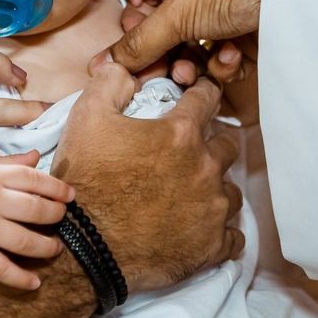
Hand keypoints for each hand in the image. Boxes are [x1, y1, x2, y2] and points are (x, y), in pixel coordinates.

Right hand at [0, 150, 72, 290]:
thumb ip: (9, 163)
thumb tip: (37, 156)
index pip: (34, 179)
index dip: (58, 188)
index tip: (70, 196)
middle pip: (36, 210)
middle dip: (56, 216)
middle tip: (62, 219)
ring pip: (25, 241)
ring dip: (48, 247)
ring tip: (55, 248)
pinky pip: (2, 269)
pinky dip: (21, 279)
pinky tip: (36, 283)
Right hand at [50, 63, 243, 291]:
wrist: (85, 248)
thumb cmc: (85, 180)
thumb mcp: (86, 117)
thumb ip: (110, 82)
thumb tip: (126, 69)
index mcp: (180, 133)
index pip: (206, 98)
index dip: (201, 92)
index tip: (197, 97)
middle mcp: (205, 168)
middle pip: (227, 145)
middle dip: (210, 145)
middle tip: (189, 154)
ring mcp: (211, 209)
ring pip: (230, 191)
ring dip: (215, 188)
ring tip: (192, 194)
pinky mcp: (211, 245)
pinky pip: (233, 236)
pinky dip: (220, 231)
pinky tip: (203, 228)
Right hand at [119, 3, 254, 94]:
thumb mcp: (179, 11)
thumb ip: (140, 42)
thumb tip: (102, 62)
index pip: (145, 14)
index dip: (140, 42)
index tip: (137, 64)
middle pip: (170, 39)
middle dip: (170, 61)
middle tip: (174, 72)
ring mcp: (226, 16)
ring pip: (198, 55)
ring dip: (198, 67)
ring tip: (203, 67)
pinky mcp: (249, 37)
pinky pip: (226, 62)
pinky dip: (227, 65)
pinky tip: (233, 55)